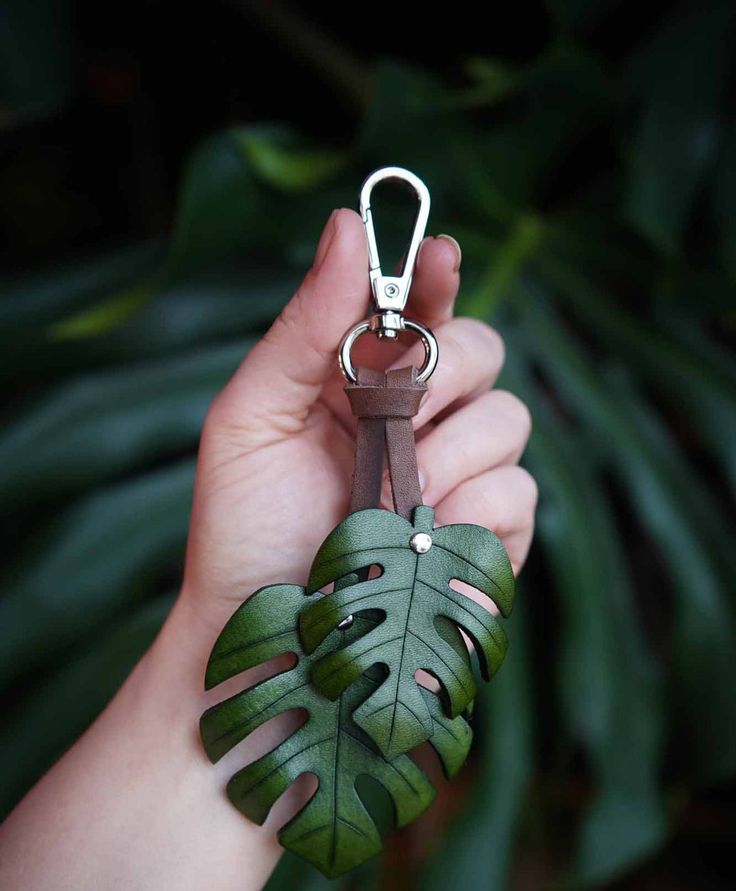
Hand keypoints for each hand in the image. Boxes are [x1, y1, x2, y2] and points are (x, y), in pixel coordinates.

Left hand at [177, 207, 536, 649]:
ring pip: (509, 420)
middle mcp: (421, 420)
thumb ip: (305, 326)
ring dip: (446, 455)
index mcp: (363, 380)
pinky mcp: (489, 537)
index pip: (422, 307)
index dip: (437, 275)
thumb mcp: (252, 416)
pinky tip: (422, 537)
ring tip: (388, 500)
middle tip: (390, 419)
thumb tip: (349, 226)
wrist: (266, 636)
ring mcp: (461, 478)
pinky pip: (519, 493)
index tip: (439, 258)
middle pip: (484, 352)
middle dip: (442, 377)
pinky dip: (469, 510)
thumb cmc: (243, 528)